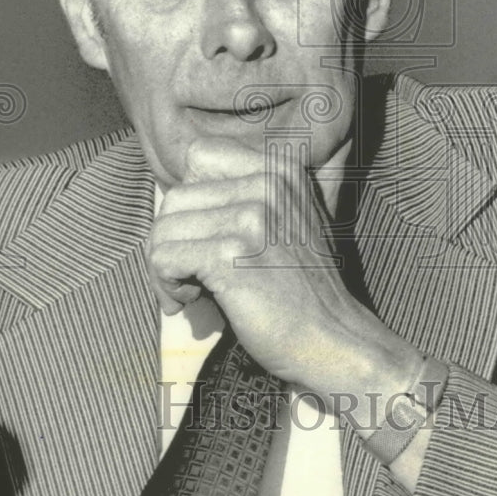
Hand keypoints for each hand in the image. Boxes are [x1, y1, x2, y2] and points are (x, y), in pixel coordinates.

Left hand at [145, 136, 423, 410]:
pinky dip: (165, 285)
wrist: (333, 339)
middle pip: (175, 196)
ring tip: (193, 290)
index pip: (199, 156)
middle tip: (192, 274)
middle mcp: (267, 183)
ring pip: (162, 228)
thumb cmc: (303, 288)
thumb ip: (245, 194)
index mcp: (279, 168)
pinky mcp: (231, 254)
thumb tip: (176, 195)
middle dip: (171, 239)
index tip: (203, 236)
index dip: (190, 199)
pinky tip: (191, 300)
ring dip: (165, 267)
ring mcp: (251, 217)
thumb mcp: (289, 219)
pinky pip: (163, 257)